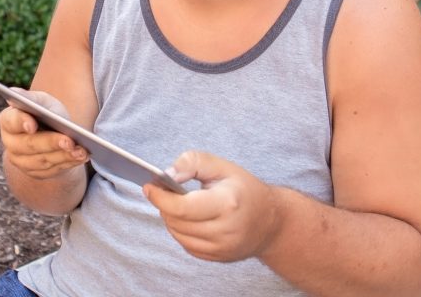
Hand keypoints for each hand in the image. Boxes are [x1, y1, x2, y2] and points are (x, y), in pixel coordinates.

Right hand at [0, 88, 87, 179]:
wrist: (55, 132)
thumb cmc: (47, 112)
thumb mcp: (42, 101)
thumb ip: (31, 98)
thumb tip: (14, 92)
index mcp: (8, 121)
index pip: (11, 121)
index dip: (21, 123)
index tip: (32, 125)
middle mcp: (11, 143)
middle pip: (30, 145)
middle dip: (51, 143)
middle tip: (70, 140)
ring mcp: (21, 161)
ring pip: (43, 160)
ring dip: (64, 156)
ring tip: (81, 150)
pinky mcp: (36, 173)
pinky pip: (53, 170)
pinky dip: (69, 163)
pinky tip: (82, 156)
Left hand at [143, 150, 282, 262]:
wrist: (271, 221)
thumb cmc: (244, 189)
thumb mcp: (222, 166)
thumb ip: (193, 162)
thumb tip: (167, 174)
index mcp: (227, 204)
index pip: (182, 207)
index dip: (160, 197)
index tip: (149, 186)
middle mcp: (225, 230)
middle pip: (177, 221)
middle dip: (164, 205)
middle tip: (163, 190)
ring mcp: (222, 248)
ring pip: (178, 234)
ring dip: (171, 217)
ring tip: (177, 202)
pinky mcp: (217, 257)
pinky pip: (187, 244)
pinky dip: (181, 230)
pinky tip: (188, 217)